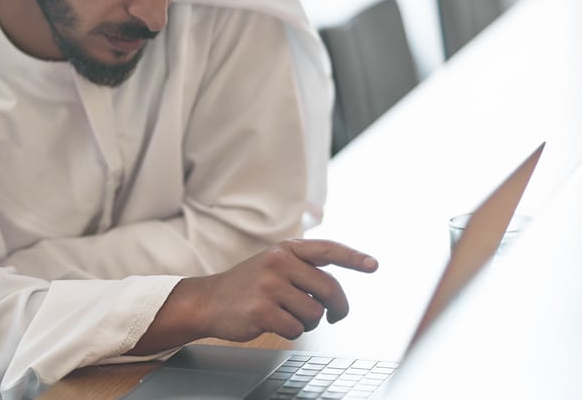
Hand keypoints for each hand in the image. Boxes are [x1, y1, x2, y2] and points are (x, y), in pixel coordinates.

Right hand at [130, 239, 377, 353]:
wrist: (208, 301)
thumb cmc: (247, 286)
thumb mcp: (272, 264)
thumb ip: (302, 268)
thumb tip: (336, 290)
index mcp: (285, 249)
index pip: (327, 250)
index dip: (353, 258)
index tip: (373, 265)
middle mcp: (278, 263)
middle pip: (329, 289)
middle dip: (337, 308)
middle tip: (336, 316)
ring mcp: (270, 286)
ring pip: (315, 313)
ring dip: (308, 322)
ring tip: (287, 316)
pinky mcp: (262, 310)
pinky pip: (296, 330)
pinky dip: (290, 332)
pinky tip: (273, 323)